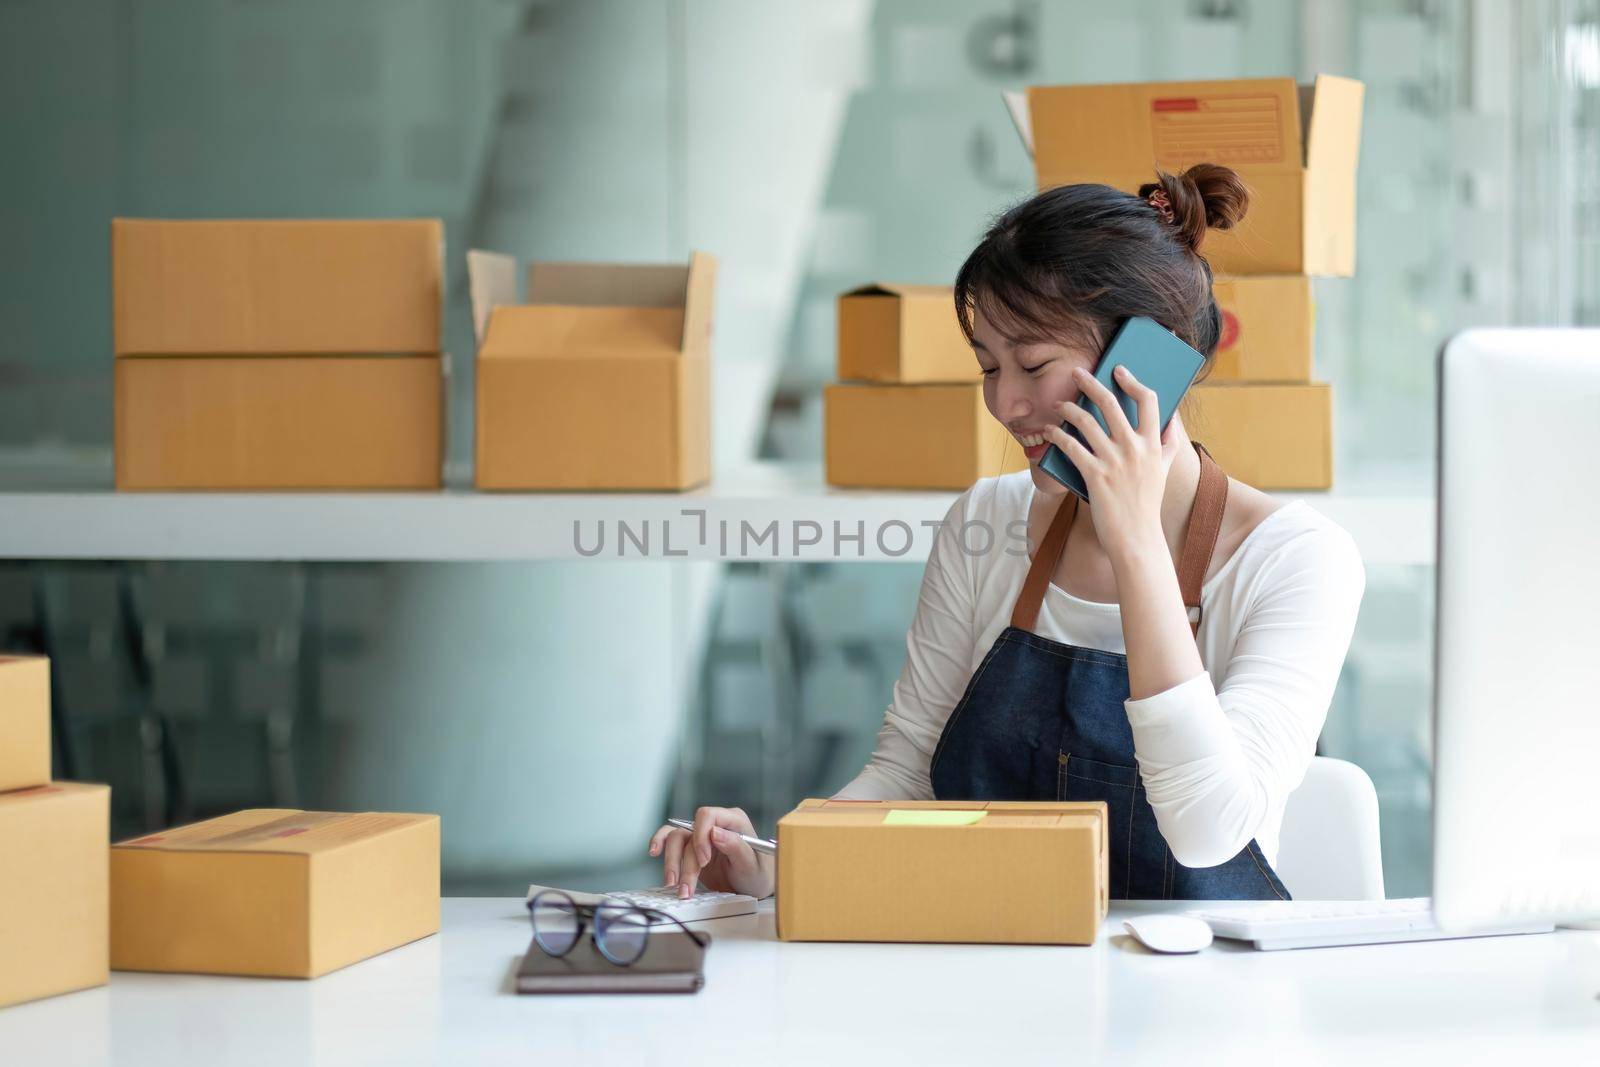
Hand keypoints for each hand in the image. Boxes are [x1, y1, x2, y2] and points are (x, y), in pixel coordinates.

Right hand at [648, 805, 773, 899]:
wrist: (753, 888)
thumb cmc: (758, 874)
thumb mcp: (752, 865)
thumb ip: (736, 847)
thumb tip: (716, 832)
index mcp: (733, 821)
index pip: (707, 816)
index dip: (700, 836)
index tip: (703, 861)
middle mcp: (715, 824)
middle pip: (688, 832)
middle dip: (684, 861)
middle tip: (686, 886)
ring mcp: (702, 836)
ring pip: (675, 839)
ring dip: (672, 863)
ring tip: (673, 885)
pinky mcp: (691, 848)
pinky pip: (670, 840)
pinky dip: (660, 844)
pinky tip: (654, 852)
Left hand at [1045, 365, 1182, 556]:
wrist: (1137, 538)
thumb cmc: (1147, 503)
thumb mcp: (1165, 470)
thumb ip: (1169, 442)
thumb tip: (1172, 418)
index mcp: (1153, 444)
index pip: (1148, 400)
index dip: (1132, 380)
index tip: (1118, 369)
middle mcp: (1134, 448)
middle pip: (1110, 403)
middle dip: (1090, 383)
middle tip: (1076, 373)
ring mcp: (1114, 461)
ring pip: (1086, 421)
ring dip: (1068, 408)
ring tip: (1059, 404)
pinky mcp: (1095, 475)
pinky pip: (1071, 447)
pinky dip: (1057, 436)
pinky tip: (1050, 432)